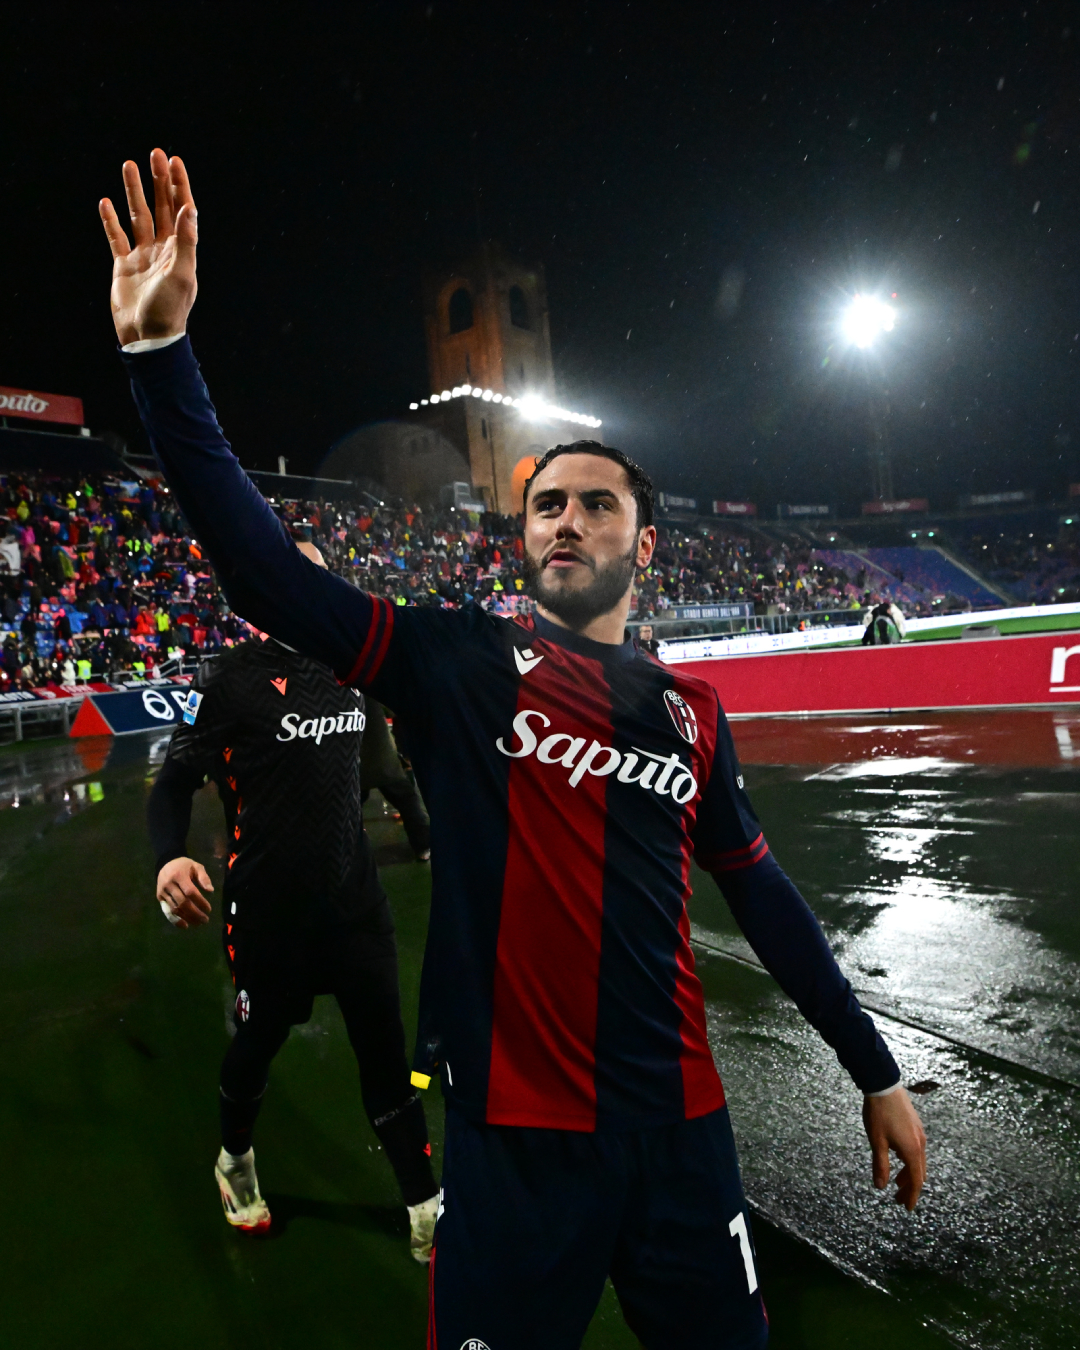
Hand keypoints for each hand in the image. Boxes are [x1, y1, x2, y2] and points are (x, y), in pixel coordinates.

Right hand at [99, 149, 197, 345]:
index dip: (179, 185)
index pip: (181, 209)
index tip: (174, 161)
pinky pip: (116, 237)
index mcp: (181, 250)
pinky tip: (105, 202)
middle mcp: (163, 249)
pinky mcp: (124, 266)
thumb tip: (189, 209)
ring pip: (137, 216)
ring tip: (128, 165)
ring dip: (133, 192)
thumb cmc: (169, 309)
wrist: (147, 337)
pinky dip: (110, 220)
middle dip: (159, 180)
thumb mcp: (182, 274)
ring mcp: (143, 256)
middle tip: (155, 153)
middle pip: (160, 207)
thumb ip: (187, 241)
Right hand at [156, 856, 213, 928]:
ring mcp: (163, 892)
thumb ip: (204, 878)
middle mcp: (169, 885)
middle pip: (182, 902)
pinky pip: (167, 911)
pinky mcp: (159, 898)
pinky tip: (184, 925)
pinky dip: (175, 920)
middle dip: (195, 913)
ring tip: (198, 923)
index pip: (190, 892)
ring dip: (187, 918)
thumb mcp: (196, 866)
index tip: (209, 909)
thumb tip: (210, 891)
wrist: (166, 863)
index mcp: (179, 875)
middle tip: (205, 920)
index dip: (200, 902)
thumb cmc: (184, 866)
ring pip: (175, 909)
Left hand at [863, 1087, 926, 1210]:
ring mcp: (919, 1134)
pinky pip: (916, 1150)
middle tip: (898, 1200)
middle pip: (919, 1173)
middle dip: (910, 1188)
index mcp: (912, 1150)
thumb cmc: (879, 1114)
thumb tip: (880, 1187)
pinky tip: (898, 1160)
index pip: (916, 1181)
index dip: (912, 1196)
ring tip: (896, 1184)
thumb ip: (880, 1165)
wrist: (884, 1085)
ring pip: (918, 1161)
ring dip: (909, 1174)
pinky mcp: (915, 1126)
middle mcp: (920, 1144)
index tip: (908, 1208)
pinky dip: (909, 1162)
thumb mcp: (877, 1141)